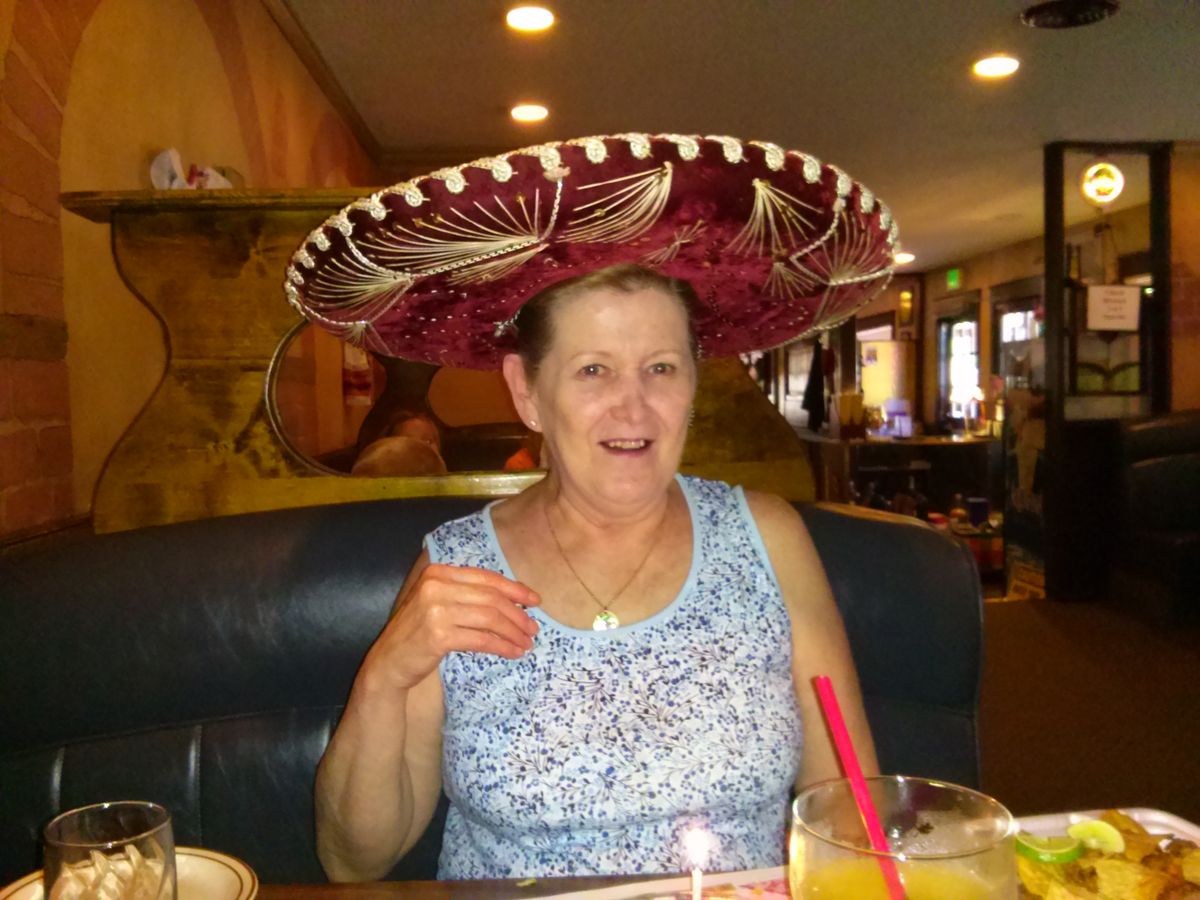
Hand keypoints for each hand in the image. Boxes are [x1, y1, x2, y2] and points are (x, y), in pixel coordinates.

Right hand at [363, 563, 540, 690]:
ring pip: (490, 619)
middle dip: (518, 614)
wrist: (388, 663)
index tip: (535, 601)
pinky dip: (502, 646)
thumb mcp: (438, 604)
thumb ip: (466, 595)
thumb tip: (514, 599)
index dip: (514, 589)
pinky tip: (513, 652)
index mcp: (438, 573)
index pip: (486, 578)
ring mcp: (435, 610)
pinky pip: (482, 639)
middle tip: (533, 628)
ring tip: (527, 643)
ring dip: (513, 632)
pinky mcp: (438, 635)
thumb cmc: (418, 634)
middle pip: (491, 598)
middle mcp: (436, 586)